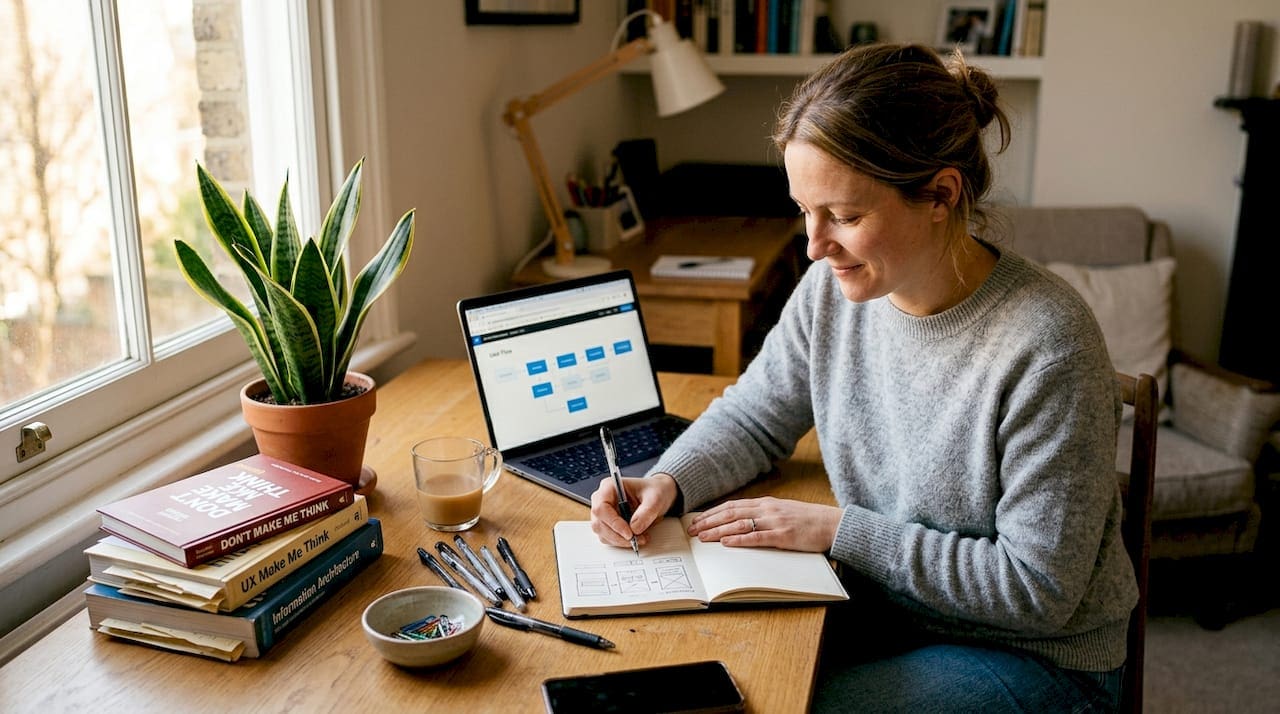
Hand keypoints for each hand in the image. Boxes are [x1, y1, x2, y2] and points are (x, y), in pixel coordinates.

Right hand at [589, 473, 678, 547]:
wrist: (659, 495)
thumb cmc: (654, 491)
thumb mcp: (655, 498)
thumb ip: (646, 512)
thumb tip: (634, 528)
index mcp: (609, 487)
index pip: (601, 507)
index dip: (613, 522)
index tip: (629, 533)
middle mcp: (602, 500)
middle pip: (599, 523)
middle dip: (618, 535)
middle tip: (635, 539)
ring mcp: (604, 513)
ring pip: (603, 533)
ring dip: (620, 540)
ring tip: (640, 538)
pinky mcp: (608, 524)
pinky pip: (608, 538)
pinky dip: (621, 542)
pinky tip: (636, 538)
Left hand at [686, 496, 841, 552]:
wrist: (831, 523)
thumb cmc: (808, 520)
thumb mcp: (783, 511)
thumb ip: (764, 514)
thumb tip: (743, 521)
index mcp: (766, 503)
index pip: (732, 506)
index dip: (712, 513)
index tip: (697, 519)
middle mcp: (767, 509)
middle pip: (730, 514)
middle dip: (709, 522)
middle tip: (692, 530)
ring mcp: (774, 522)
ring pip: (739, 525)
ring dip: (718, 531)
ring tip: (702, 537)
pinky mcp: (783, 536)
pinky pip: (757, 537)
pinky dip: (739, 540)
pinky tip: (726, 543)